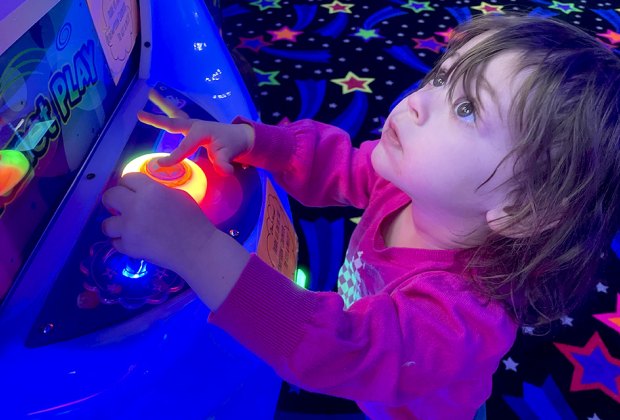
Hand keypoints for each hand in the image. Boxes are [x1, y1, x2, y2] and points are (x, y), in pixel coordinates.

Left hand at [101, 172, 250, 309]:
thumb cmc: (194, 221)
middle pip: (110, 196)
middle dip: (113, 200)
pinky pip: (115, 242)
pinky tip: (133, 242)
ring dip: (114, 224)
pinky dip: (123, 242)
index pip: (127, 178)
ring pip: (106, 223)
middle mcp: (135, 206)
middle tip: (119, 206)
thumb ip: (158, 191)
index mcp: (150, 190)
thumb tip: (145, 192)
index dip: (128, 184)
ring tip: (124, 228)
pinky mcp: (129, 246)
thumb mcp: (179, 196)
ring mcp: (129, 228)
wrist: (197, 249)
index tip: (130, 190)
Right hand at [137, 90, 254, 175]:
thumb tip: (225, 171)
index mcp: (201, 132)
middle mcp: (195, 125)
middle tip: (139, 114)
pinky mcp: (192, 127)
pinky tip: (157, 109)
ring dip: (162, 104)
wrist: (239, 136)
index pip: (184, 146)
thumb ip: (225, 163)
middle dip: (156, 119)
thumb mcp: (230, 155)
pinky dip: (167, 112)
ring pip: (174, 114)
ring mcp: (193, 124)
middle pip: (173, 121)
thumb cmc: (233, 145)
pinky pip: (177, 119)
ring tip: (150, 92)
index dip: (173, 156)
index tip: (160, 165)